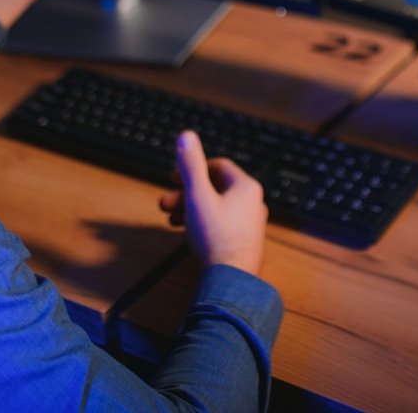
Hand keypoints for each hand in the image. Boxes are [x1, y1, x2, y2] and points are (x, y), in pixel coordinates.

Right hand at [157, 129, 267, 274]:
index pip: (218, 166)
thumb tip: (186, 136)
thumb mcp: (197, 196)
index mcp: (246, 187)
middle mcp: (252, 203)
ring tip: (170, 220)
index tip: (174, 177)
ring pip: (215, 207)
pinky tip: (186, 234)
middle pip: (215, 188)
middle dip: (186, 193)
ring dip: (190, 209)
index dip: (193, 168)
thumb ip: (191, 166)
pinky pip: (220, 224)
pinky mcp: (243, 242)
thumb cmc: (215, 237)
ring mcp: (249, 224)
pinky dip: (201, 224)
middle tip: (165, 202)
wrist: (231, 281)